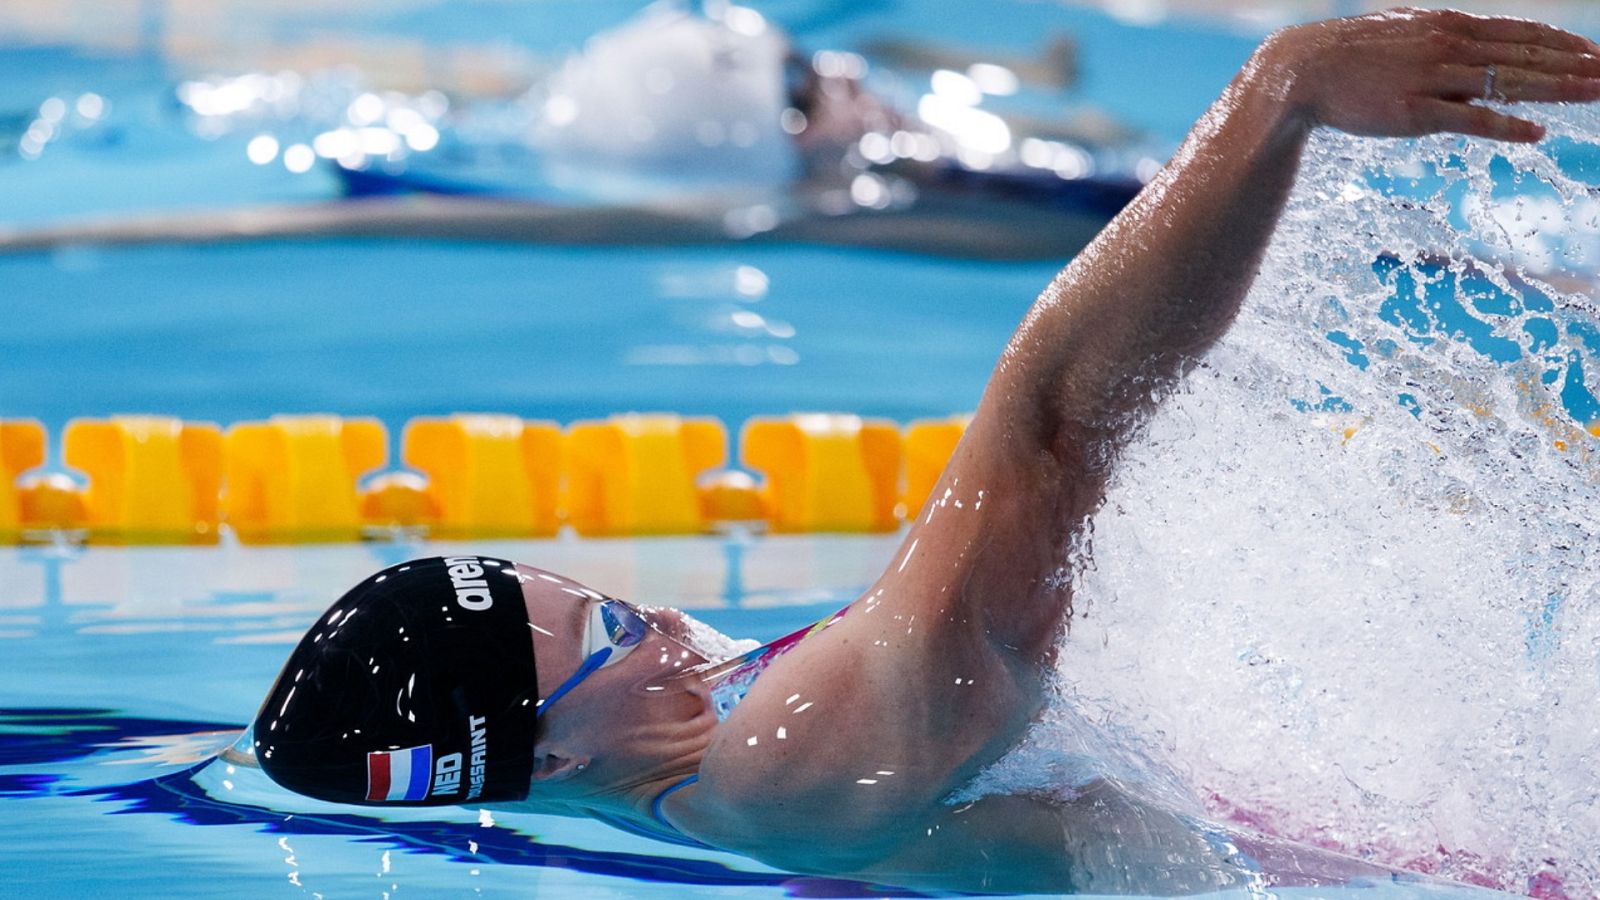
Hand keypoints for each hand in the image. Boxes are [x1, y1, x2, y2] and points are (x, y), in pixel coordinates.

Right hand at [1257, 8, 1599, 141]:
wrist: (1301, 71)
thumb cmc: (1350, 57)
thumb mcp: (1405, 36)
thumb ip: (1443, 42)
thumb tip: (1472, 50)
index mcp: (1448, 25)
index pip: (1520, 32)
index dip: (1564, 43)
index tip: (1596, 54)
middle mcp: (1448, 46)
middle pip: (1526, 55)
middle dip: (1576, 64)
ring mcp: (1432, 78)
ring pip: (1508, 82)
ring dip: (1558, 89)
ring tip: (1596, 93)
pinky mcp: (1413, 112)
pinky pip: (1469, 119)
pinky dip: (1506, 124)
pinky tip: (1537, 132)